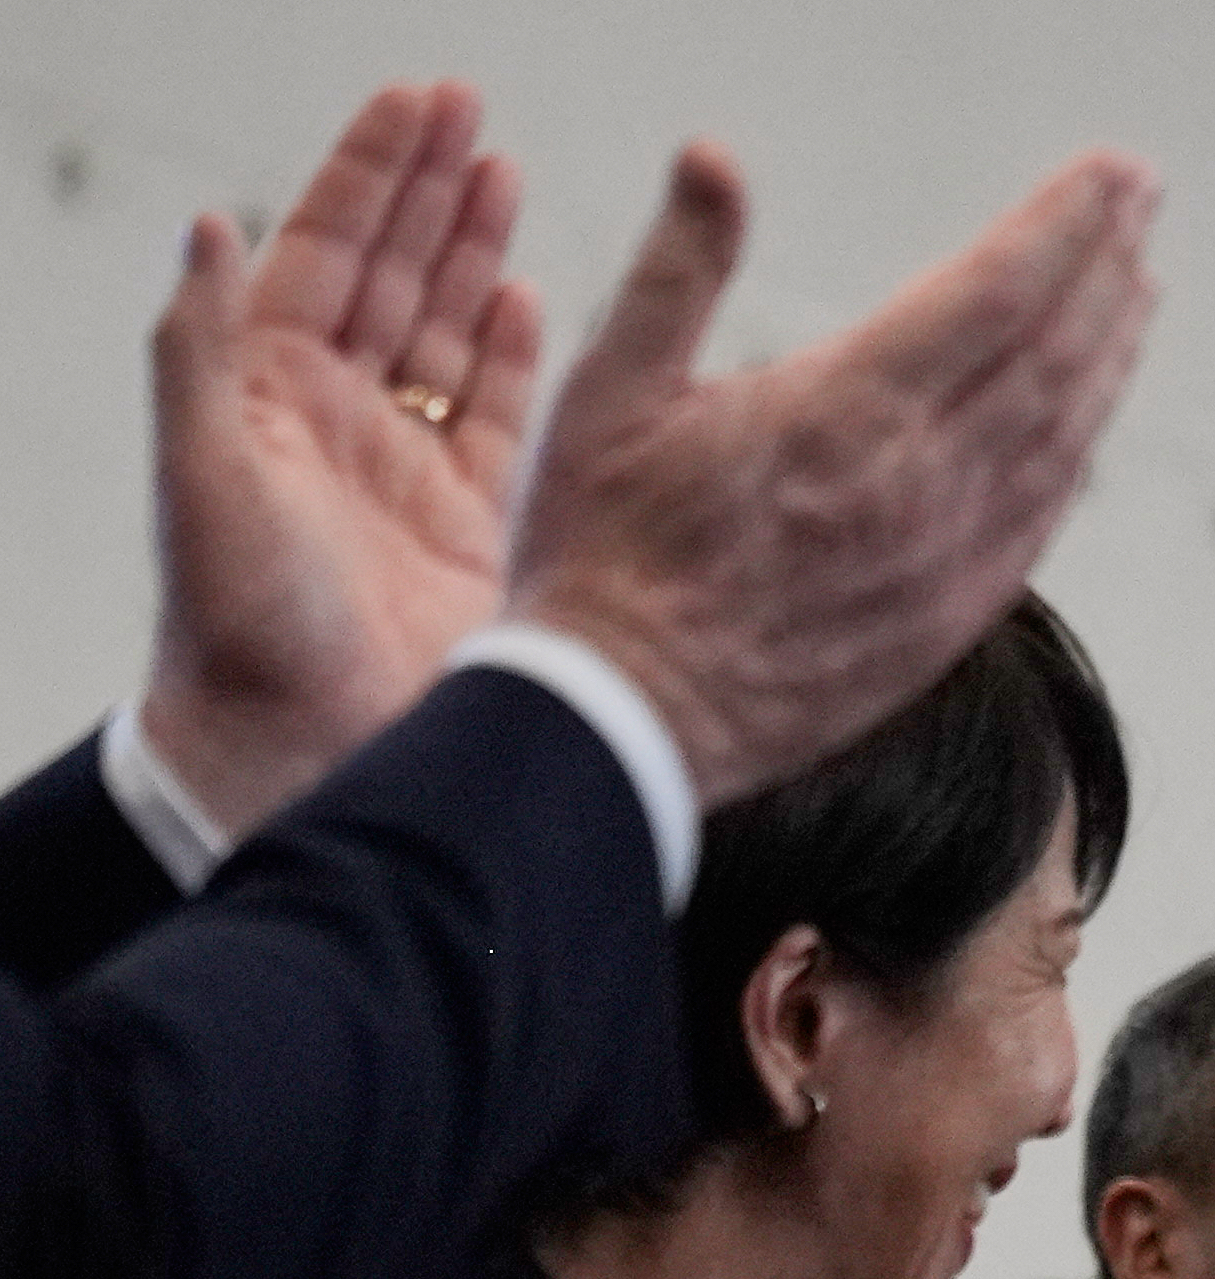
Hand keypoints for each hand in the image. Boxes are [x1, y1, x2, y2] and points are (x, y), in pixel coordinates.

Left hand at [137, 81, 542, 839]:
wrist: (300, 749)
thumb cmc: (241, 627)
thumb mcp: (203, 477)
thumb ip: (198, 351)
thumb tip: (206, 229)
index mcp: (270, 390)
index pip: (328, 250)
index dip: (372, 171)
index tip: (420, 104)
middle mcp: (338, 419)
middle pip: (392, 273)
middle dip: (431, 188)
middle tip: (469, 111)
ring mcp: (404, 468)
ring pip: (448, 333)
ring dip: (475, 252)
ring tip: (503, 175)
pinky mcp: (467, 525)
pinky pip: (494, 419)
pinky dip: (513, 357)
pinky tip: (528, 301)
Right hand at [504, 139, 1159, 806]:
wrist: (629, 719)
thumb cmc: (606, 554)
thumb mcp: (611, 389)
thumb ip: (680, 268)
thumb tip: (715, 156)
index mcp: (842, 412)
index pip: (992, 293)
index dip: (1064, 226)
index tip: (1112, 177)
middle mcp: (918, 482)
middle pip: (1050, 354)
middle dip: (1104, 268)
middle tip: (1141, 204)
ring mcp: (949, 554)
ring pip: (1064, 433)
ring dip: (1110, 350)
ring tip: (1139, 286)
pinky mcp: (955, 615)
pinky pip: (1045, 513)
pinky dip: (1083, 444)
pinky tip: (1095, 407)